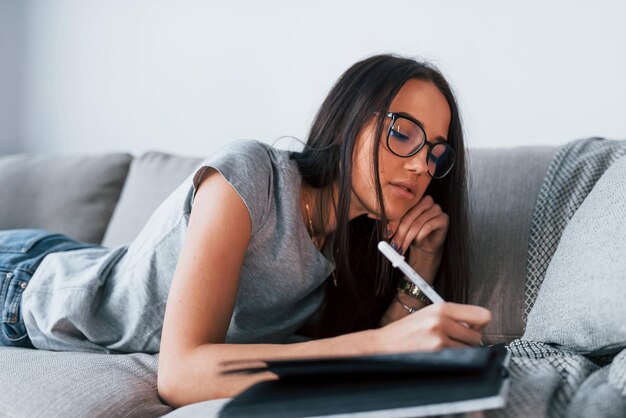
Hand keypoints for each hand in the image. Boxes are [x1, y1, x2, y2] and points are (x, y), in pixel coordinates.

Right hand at [374, 302, 491, 350]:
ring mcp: (439, 337)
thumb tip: (477, 327)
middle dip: (468, 342)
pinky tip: (438, 357)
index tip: (473, 329)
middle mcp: (442, 320)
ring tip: (442, 350)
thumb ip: (452, 317)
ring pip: (469, 350)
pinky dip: (452, 361)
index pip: (482, 315)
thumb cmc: (404, 332)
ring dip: (460, 353)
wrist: (382, 345)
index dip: (481, 325)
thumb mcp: (428, 315)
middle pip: (477, 336)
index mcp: (441, 308)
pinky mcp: (436, 352)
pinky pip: (458, 360)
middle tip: (453, 343)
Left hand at [386, 194, 448, 263]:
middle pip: (410, 216)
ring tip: (403, 248)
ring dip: (408, 238)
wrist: (426, 245)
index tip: (386, 234)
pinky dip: (420, 236)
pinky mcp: (443, 218)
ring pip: (418, 223)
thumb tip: (371, 215)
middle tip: (394, 245)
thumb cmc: (412, 234)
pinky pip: (429, 226)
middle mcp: (427, 201)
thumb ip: (387, 220)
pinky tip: (418, 242)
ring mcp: (437, 209)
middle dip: (400, 233)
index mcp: (415, 199)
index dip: (393, 223)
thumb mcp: (398, 227)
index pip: (402, 210)